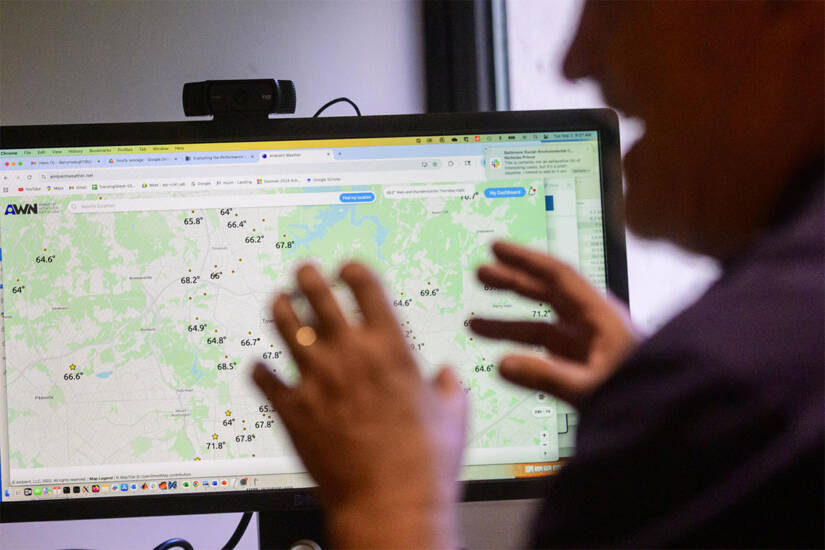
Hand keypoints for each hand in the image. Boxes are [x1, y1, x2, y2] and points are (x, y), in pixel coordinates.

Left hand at [252, 262, 466, 548]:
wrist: (389, 503)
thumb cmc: (426, 462)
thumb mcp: (453, 415)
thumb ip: (449, 386)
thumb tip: (446, 375)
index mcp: (390, 348)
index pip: (365, 287)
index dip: (353, 270)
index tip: (347, 268)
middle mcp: (349, 354)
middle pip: (318, 296)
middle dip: (308, 276)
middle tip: (304, 271)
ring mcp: (316, 379)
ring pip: (284, 326)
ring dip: (279, 307)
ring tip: (279, 300)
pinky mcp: (291, 409)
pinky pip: (263, 378)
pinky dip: (259, 369)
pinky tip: (259, 366)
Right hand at [470, 241, 638, 406]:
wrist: (671, 420)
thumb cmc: (641, 397)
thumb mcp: (593, 389)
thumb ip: (547, 377)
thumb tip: (501, 364)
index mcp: (601, 316)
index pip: (557, 276)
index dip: (525, 260)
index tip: (496, 249)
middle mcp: (593, 325)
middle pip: (547, 294)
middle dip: (511, 283)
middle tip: (480, 275)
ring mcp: (588, 346)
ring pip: (542, 325)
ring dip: (508, 322)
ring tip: (473, 323)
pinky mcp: (584, 367)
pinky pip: (547, 350)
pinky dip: (522, 349)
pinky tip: (501, 355)